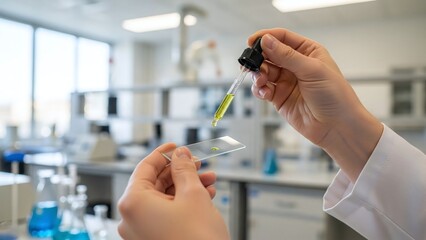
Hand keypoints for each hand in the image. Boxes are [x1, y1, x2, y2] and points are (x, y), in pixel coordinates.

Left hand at [117, 143, 228, 239]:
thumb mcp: (192, 194)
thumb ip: (184, 169)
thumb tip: (181, 155)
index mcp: (133, 203)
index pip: (146, 167)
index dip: (164, 153)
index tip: (176, 146)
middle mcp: (132, 218)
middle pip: (155, 183)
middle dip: (180, 171)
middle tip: (197, 163)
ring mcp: (142, 232)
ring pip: (164, 199)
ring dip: (187, 187)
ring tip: (208, 180)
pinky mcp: (154, 239)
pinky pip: (166, 214)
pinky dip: (183, 203)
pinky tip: (204, 196)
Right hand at [249, 28, 382, 180]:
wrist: (337, 126)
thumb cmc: (334, 96)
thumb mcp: (311, 70)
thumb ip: (287, 55)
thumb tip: (266, 40)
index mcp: (308, 52)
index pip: (283, 38)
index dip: (266, 37)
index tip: (251, 41)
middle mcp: (296, 65)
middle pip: (269, 54)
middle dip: (258, 59)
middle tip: (252, 64)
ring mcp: (287, 82)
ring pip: (264, 72)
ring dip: (258, 75)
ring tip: (261, 81)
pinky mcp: (280, 98)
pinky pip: (263, 89)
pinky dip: (259, 89)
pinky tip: (264, 92)